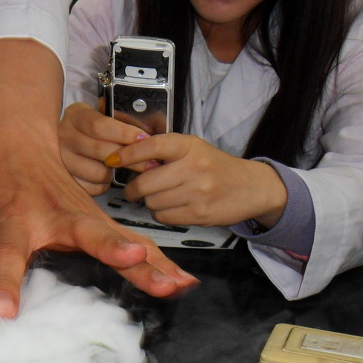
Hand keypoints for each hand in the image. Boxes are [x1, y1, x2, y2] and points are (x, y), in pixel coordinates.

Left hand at [0, 40, 198, 318]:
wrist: (16, 146)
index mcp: (12, 222)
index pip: (4, 258)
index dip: (2, 285)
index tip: (3, 312)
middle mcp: (53, 218)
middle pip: (86, 234)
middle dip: (111, 247)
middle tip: (132, 260)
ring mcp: (83, 217)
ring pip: (120, 239)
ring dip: (148, 261)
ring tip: (173, 284)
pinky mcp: (101, 222)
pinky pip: (135, 245)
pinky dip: (160, 262)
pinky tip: (182, 282)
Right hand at [59, 102, 145, 195]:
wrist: (70, 139)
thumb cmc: (94, 128)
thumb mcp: (103, 114)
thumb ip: (121, 121)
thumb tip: (146, 138)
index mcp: (75, 115)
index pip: (99, 126)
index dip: (124, 134)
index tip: (144, 140)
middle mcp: (63, 136)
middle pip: (100, 150)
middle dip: (129, 158)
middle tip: (149, 163)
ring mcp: (61, 159)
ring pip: (97, 172)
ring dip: (114, 173)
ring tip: (118, 167)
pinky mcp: (65, 179)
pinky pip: (92, 188)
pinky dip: (104, 185)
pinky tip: (105, 175)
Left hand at [107, 133, 287, 228]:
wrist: (250, 187)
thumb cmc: (214, 167)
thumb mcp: (193, 150)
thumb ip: (164, 153)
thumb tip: (127, 160)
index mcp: (189, 146)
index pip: (151, 146)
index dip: (128, 154)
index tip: (112, 160)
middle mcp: (193, 167)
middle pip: (145, 183)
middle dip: (135, 189)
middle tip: (135, 190)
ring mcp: (197, 192)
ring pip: (152, 202)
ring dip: (151, 202)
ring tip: (163, 197)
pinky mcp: (199, 214)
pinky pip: (164, 217)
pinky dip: (162, 214)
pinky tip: (174, 207)